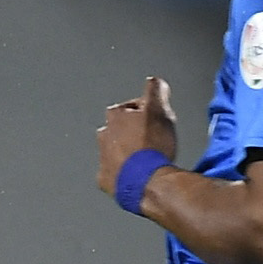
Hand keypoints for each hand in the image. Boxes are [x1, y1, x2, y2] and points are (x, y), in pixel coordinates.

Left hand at [96, 75, 179, 203]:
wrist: (147, 182)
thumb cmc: (152, 146)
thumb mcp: (159, 109)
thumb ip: (156, 90)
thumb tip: (154, 82)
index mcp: (115, 116)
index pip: (131, 106)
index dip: (147, 111)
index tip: (156, 118)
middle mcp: (104, 136)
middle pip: (120, 129)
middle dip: (133, 132)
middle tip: (152, 139)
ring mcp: (103, 158)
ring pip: (115, 150)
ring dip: (127, 151)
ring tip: (145, 158)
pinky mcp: (106, 179)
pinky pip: (114, 173)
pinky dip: (123, 172)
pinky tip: (137, 175)